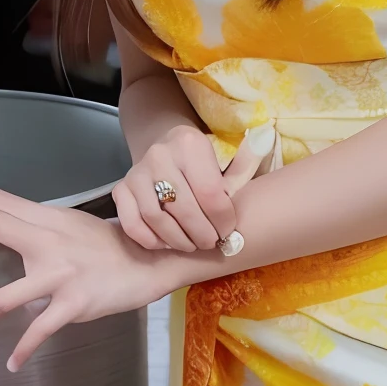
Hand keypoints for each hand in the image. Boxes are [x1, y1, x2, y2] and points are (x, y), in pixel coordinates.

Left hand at [0, 190, 172, 370]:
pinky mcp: (74, 303)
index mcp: (52, 221)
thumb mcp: (76, 227)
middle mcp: (52, 242)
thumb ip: (44, 228)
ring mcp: (61, 274)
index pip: (2, 204)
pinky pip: (38, 330)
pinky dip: (22, 349)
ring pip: (6, 296)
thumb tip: (11, 230)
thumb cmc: (114, 247)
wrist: (153, 262)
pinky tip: (13, 362)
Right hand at [112, 123, 272, 253]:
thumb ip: (242, 166)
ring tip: (192, 245)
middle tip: (210, 243)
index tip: (228, 230)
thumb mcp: (224, 162)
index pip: (210, 193)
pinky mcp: (121, 189)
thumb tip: (265, 140)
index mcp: (190, 144)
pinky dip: (150, 240)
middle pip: (184, 209)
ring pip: (157, 218)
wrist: (165, 149)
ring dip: (178, 240)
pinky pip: (132, 224)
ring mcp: (136, 172)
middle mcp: (160, 155)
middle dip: (202, 234)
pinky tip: (167, 243)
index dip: (222, 219)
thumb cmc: (201, 164)